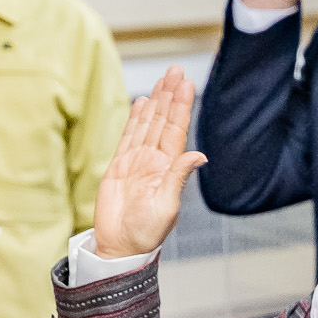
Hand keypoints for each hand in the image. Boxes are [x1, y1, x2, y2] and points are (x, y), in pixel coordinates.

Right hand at [92, 66, 206, 258]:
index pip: (176, 130)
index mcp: (169, 168)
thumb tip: (199, 154)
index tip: (187, 83)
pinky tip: (142, 103)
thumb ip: (178, 177)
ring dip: (156, 102)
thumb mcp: (166, 206)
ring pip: (147, 124)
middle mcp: (155, 161)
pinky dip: (135, 119)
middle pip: (163, 121)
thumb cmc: (146, 233)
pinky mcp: (119, 166)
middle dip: (170, 95)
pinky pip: (128, 136)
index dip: (181, 106)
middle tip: (176, 70)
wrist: (121, 247)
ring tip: (163, 79)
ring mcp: (137, 161)